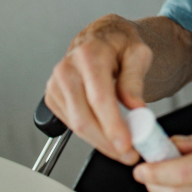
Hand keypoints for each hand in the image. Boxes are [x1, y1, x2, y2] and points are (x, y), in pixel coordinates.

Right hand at [44, 14, 151, 164]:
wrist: (103, 37)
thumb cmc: (120, 43)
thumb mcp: (138, 53)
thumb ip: (135, 80)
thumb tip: (136, 109)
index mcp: (89, 54)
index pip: (99, 98)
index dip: (112, 125)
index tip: (127, 145)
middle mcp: (67, 69)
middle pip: (83, 118)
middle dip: (107, 142)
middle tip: (129, 154)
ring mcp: (56, 83)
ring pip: (76, 126)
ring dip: (100, 142)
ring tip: (123, 147)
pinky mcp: (53, 96)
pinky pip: (70, 124)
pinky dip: (91, 135)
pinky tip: (107, 134)